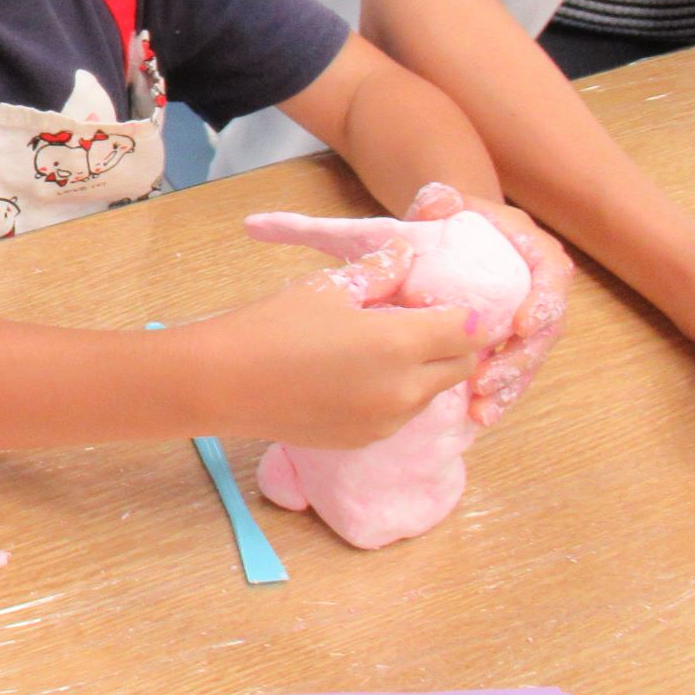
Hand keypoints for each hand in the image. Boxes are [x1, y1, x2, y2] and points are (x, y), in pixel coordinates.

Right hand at [201, 240, 482, 450]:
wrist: (223, 384)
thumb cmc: (272, 326)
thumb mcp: (328, 288)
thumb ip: (380, 271)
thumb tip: (407, 254)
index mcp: (400, 344)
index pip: (470, 330)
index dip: (470, 312)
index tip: (453, 299)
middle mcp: (404, 390)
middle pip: (460, 366)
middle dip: (453, 342)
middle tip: (422, 319)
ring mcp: (387, 421)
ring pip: (432, 392)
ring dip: (425, 369)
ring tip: (385, 346)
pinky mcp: (366, 440)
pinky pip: (402, 414)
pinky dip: (398, 393)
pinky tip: (360, 374)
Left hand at [408, 181, 572, 423]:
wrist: (454, 237)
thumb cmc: (454, 220)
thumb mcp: (447, 203)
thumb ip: (441, 200)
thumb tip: (439, 203)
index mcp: (536, 253)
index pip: (552, 278)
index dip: (542, 304)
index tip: (522, 327)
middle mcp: (540, 291)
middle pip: (544, 331)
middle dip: (519, 360)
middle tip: (487, 381)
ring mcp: (530, 321)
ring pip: (529, 359)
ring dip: (509, 387)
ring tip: (481, 410)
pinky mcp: (513, 344)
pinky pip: (512, 373)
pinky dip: (498, 395)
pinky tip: (479, 417)